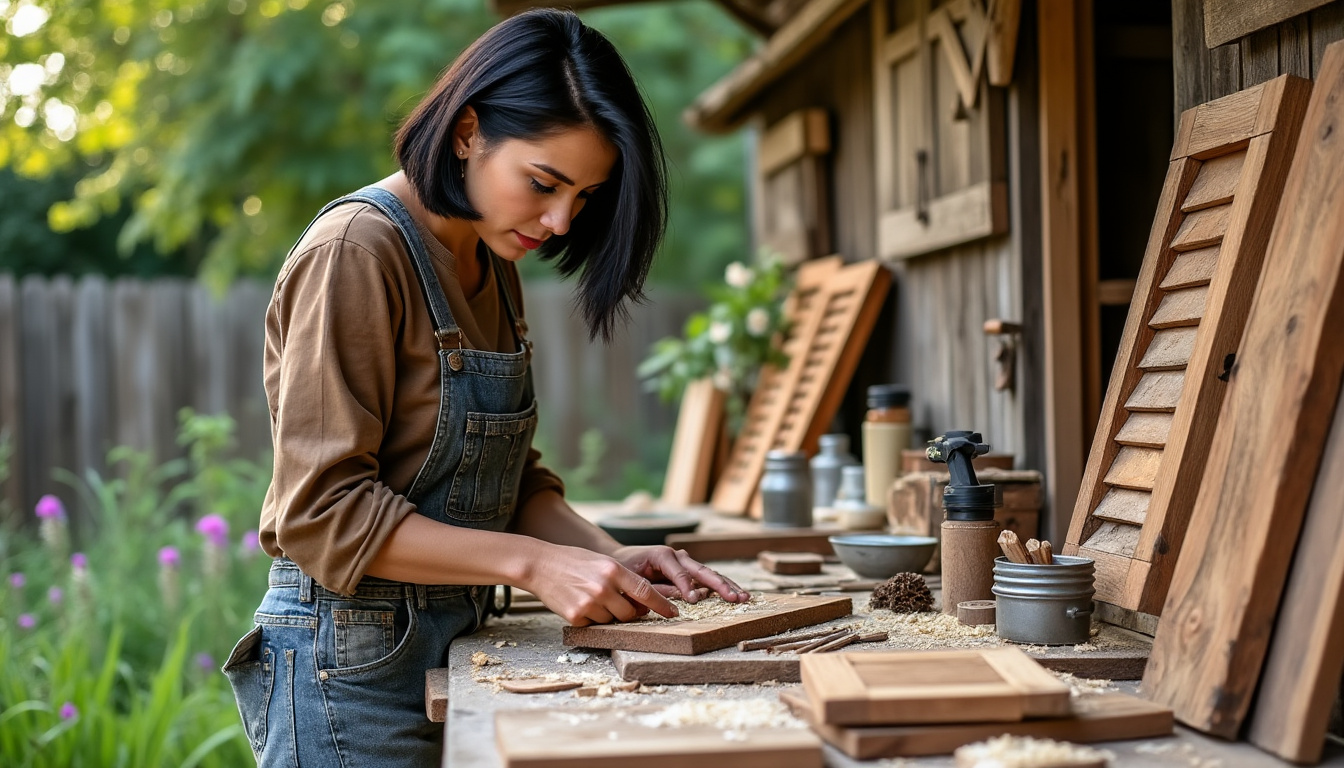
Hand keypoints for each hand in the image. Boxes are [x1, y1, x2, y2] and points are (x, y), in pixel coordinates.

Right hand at [521, 543, 679, 626]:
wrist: (540, 565)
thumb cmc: (574, 561)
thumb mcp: (602, 563)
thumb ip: (622, 580)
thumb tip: (642, 602)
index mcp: (613, 570)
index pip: (645, 592)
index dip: (661, 605)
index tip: (672, 612)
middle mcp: (603, 588)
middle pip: (630, 613)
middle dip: (631, 613)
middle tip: (623, 606)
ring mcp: (589, 604)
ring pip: (612, 621)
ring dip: (608, 615)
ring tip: (593, 599)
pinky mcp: (576, 617)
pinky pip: (594, 625)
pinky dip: (592, 619)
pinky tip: (581, 604)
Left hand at [611, 545, 750, 604]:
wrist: (622, 559)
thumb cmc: (626, 570)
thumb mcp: (634, 580)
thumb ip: (655, 589)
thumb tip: (677, 601)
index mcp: (662, 555)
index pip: (679, 573)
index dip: (687, 587)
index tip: (694, 601)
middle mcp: (678, 556)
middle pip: (702, 571)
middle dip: (720, 585)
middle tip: (735, 597)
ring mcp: (686, 562)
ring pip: (710, 573)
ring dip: (727, 585)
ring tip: (744, 596)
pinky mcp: (689, 570)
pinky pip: (707, 578)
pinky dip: (722, 585)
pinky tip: (736, 593)